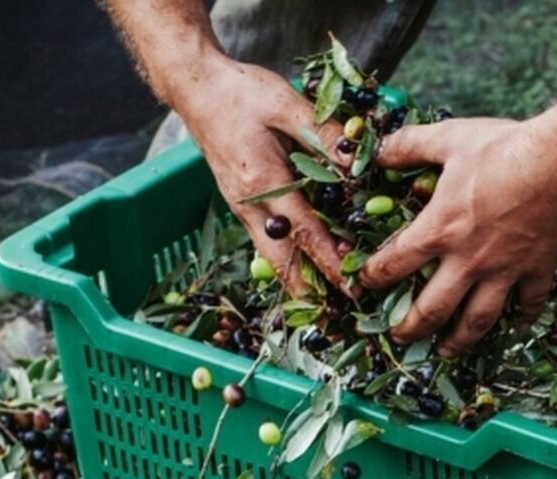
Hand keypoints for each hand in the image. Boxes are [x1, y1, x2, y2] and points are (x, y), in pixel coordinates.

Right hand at [175, 57, 350, 293]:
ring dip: (298, 279)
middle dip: (311, 289)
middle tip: (340, 312)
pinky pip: (267, 241)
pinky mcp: (242, 204)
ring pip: (272, 256)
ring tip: (327, 303)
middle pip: (282, 260)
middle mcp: (249, 204)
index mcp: (263, 182)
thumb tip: (360, 164)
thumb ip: (324, 136)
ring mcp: (242, 208)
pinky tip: (307, 268)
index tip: (351, 287)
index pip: (304, 232)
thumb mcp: (287, 105)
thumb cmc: (241, 93)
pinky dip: (288, 259)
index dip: (329, 262)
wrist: (196, 89)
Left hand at [359, 118, 556, 355]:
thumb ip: (410, 146)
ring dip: (459, 340)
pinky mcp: (538, 270)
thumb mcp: (448, 138)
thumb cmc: (503, 148)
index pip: (394, 264)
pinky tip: (516, 327)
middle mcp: (468, 261)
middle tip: (400, 338)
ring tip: (447, 352)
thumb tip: (380, 150)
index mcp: (440, 230)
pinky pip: (529, 304)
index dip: (373, 278)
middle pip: (432, 309)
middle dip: (411, 328)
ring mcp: (505, 270)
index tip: (364, 286)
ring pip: (477, 320)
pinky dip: (522, 318)